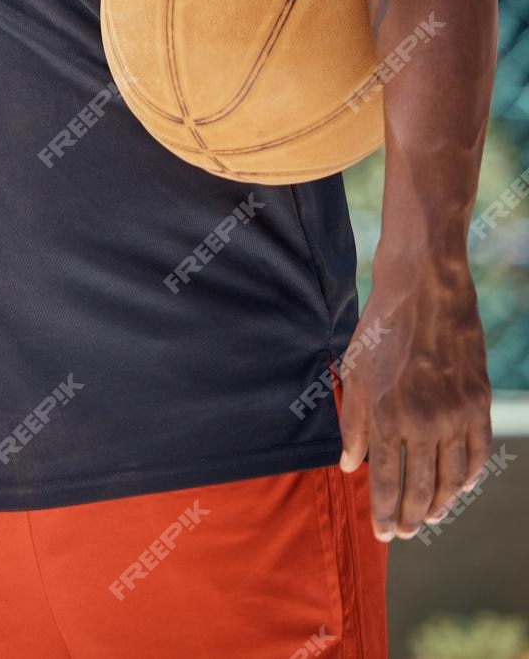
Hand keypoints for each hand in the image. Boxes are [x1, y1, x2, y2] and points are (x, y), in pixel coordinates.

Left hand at [338, 257, 491, 539]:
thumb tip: (351, 466)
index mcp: (386, 416)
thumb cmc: (379, 332)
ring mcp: (456, 415)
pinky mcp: (479, 404)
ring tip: (430, 518)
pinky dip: (469, 476)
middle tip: (405, 534)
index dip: (384, 512)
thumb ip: (351, 425)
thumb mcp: (352, 375)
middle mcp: (424, 422)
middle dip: (411, 517)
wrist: (425, 295)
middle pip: (422, 488)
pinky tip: (459, 487)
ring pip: (453, 477)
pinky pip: (478, 453)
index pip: (387, 482)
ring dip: (442, 504)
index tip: (383, 534)